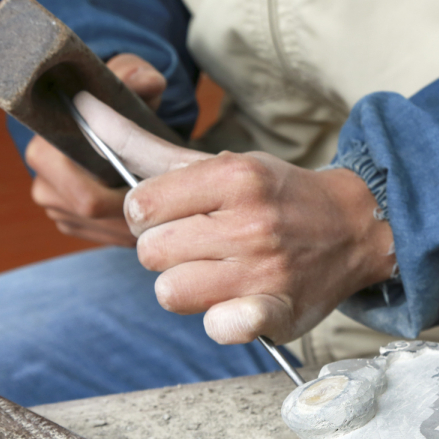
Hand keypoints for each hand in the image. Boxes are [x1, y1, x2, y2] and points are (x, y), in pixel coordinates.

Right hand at [25, 53, 166, 245]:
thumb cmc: (119, 102)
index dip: (121, 195)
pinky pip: (104, 237)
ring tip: (161, 199)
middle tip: (163, 193)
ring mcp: (56, 207)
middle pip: (93, 214)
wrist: (109, 125)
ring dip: (133, 220)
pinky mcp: (71, 223)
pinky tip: (150, 212)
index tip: (152, 184)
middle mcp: (44, 183)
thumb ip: (138, 77)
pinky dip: (130, 228)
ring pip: (102, 228)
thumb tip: (146, 81)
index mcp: (45, 151)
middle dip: (131, 208)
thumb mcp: (131, 83)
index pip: (84, 193)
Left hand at [74, 93, 395, 344]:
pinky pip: (220, 327)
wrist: (354, 227)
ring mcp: (266, 270)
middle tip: (198, 245)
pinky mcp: (279, 310)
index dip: (148, 215)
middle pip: (151, 252)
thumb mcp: (223, 161)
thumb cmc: (278, 195)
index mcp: (235, 176)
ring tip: (214, 274)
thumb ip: (149, 148)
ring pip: (171, 292)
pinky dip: (220, 321)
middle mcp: (251, 222)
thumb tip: (84, 110)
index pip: (140, 206)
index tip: (173, 216)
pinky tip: (233, 305)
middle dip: (165, 250)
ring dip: (186, 286)